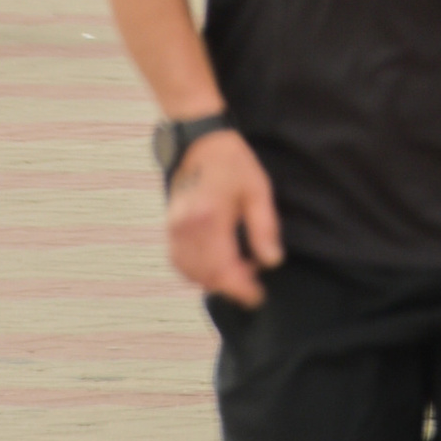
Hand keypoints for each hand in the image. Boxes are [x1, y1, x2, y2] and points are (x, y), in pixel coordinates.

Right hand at [166, 129, 282, 306]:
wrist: (200, 142)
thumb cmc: (233, 163)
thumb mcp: (257, 191)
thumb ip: (264, 228)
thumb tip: (271, 262)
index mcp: (209, 218)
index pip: (222, 269)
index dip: (240, 289)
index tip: (257, 297)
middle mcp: (185, 227)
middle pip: (205, 276)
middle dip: (230, 286)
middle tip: (253, 281)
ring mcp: (173, 228)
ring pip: (189, 272)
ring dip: (213, 280)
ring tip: (238, 271)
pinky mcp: (169, 227)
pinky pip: (179, 261)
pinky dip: (196, 271)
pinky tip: (216, 265)